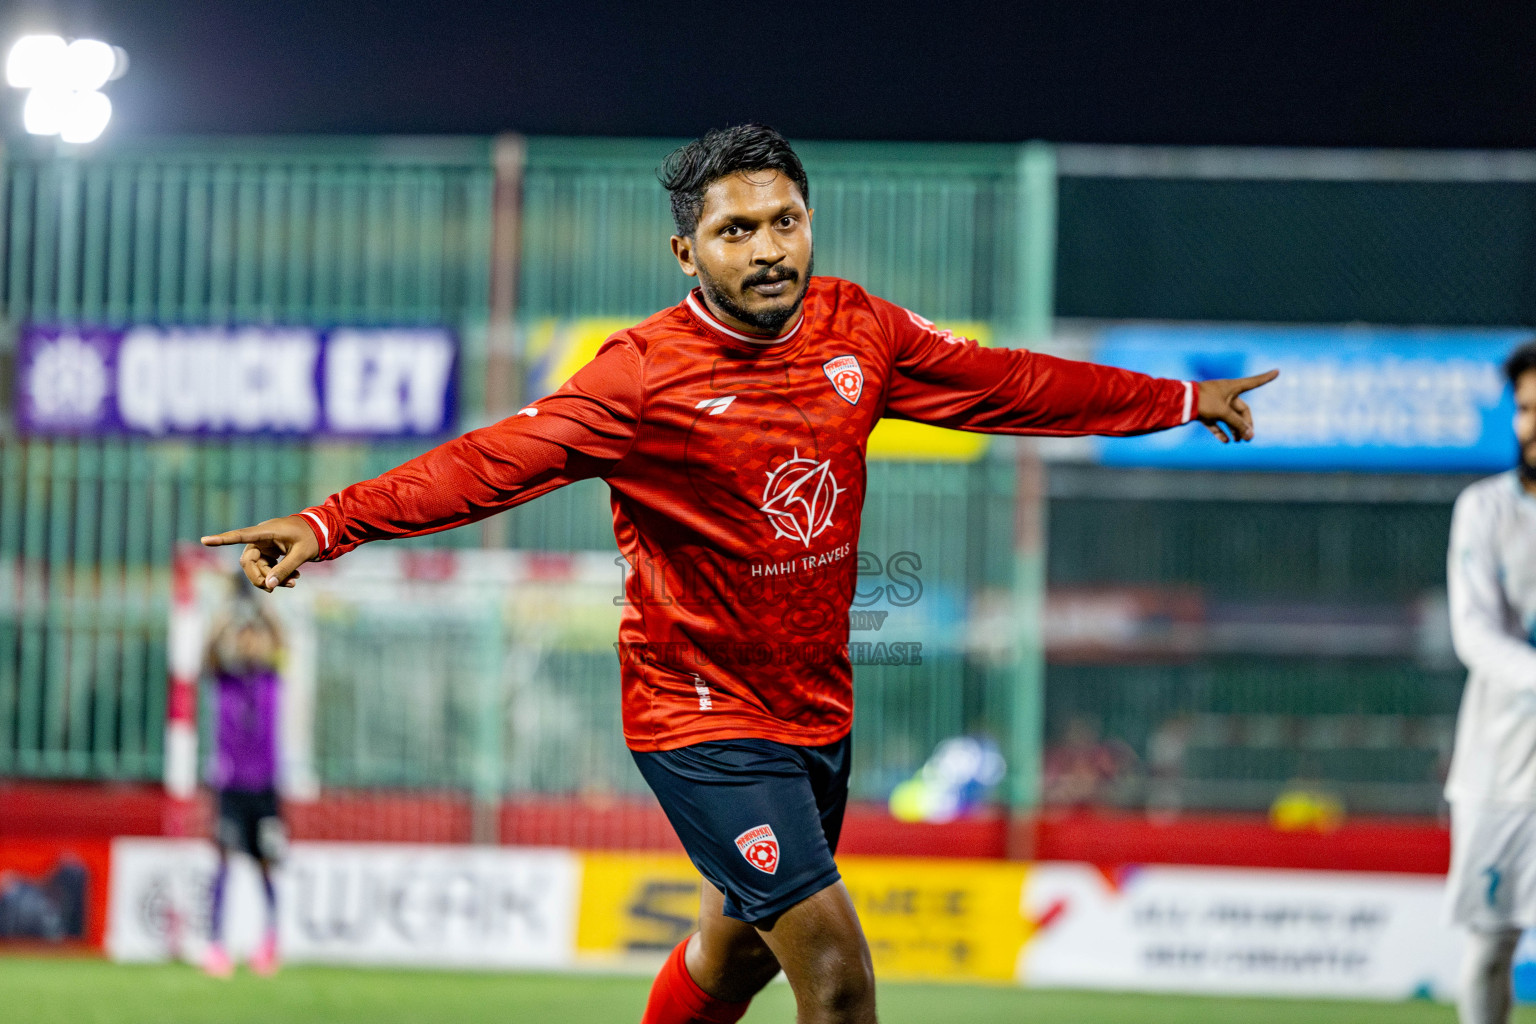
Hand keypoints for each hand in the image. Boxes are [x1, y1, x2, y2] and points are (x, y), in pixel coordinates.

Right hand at [201, 516, 318, 591]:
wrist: (322, 530)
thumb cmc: (311, 538)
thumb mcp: (301, 554)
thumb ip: (284, 569)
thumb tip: (268, 587)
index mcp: (267, 531)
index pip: (241, 535)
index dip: (223, 539)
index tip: (205, 540)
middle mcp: (261, 537)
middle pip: (248, 562)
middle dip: (260, 577)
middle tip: (275, 589)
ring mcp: (263, 545)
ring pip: (256, 568)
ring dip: (270, 579)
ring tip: (293, 583)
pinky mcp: (268, 551)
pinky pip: (264, 568)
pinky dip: (275, 576)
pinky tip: (293, 579)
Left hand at [1196, 369, 1279, 442]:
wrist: (1180, 402)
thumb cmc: (1204, 401)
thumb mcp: (1223, 412)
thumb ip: (1238, 423)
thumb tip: (1250, 434)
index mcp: (1232, 387)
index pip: (1254, 382)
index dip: (1266, 378)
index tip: (1277, 371)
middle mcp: (1225, 394)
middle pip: (1241, 409)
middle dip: (1245, 423)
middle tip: (1248, 438)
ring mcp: (1214, 403)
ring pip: (1229, 418)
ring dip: (1234, 429)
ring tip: (1238, 441)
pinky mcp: (1205, 412)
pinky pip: (1216, 423)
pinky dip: (1221, 431)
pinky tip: (1225, 441)